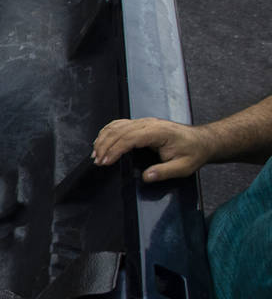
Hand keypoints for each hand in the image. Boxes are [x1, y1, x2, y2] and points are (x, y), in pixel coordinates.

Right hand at [92, 117, 211, 181]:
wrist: (202, 140)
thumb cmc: (193, 152)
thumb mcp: (184, 167)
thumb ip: (164, 172)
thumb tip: (146, 176)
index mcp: (159, 132)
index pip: (129, 138)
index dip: (114, 150)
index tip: (105, 161)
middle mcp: (149, 124)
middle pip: (119, 131)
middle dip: (105, 146)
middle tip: (97, 161)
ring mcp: (144, 122)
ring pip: (117, 126)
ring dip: (103, 139)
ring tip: (96, 154)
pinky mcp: (142, 124)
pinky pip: (120, 124)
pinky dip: (108, 132)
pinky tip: (101, 141)